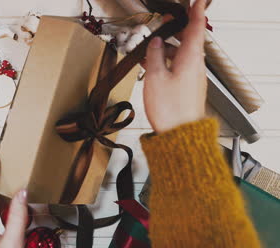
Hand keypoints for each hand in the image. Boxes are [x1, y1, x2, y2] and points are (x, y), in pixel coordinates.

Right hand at [143, 0, 206, 132]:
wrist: (179, 135)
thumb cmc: (170, 110)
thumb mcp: (155, 77)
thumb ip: (154, 56)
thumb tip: (154, 43)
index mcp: (190, 59)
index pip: (196, 28)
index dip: (195, 12)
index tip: (195, 3)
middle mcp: (195, 66)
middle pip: (189, 40)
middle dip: (177, 29)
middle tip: (166, 22)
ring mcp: (193, 78)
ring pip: (182, 55)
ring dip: (168, 48)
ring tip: (150, 50)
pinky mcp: (188, 88)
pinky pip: (179, 67)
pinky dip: (167, 62)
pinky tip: (153, 66)